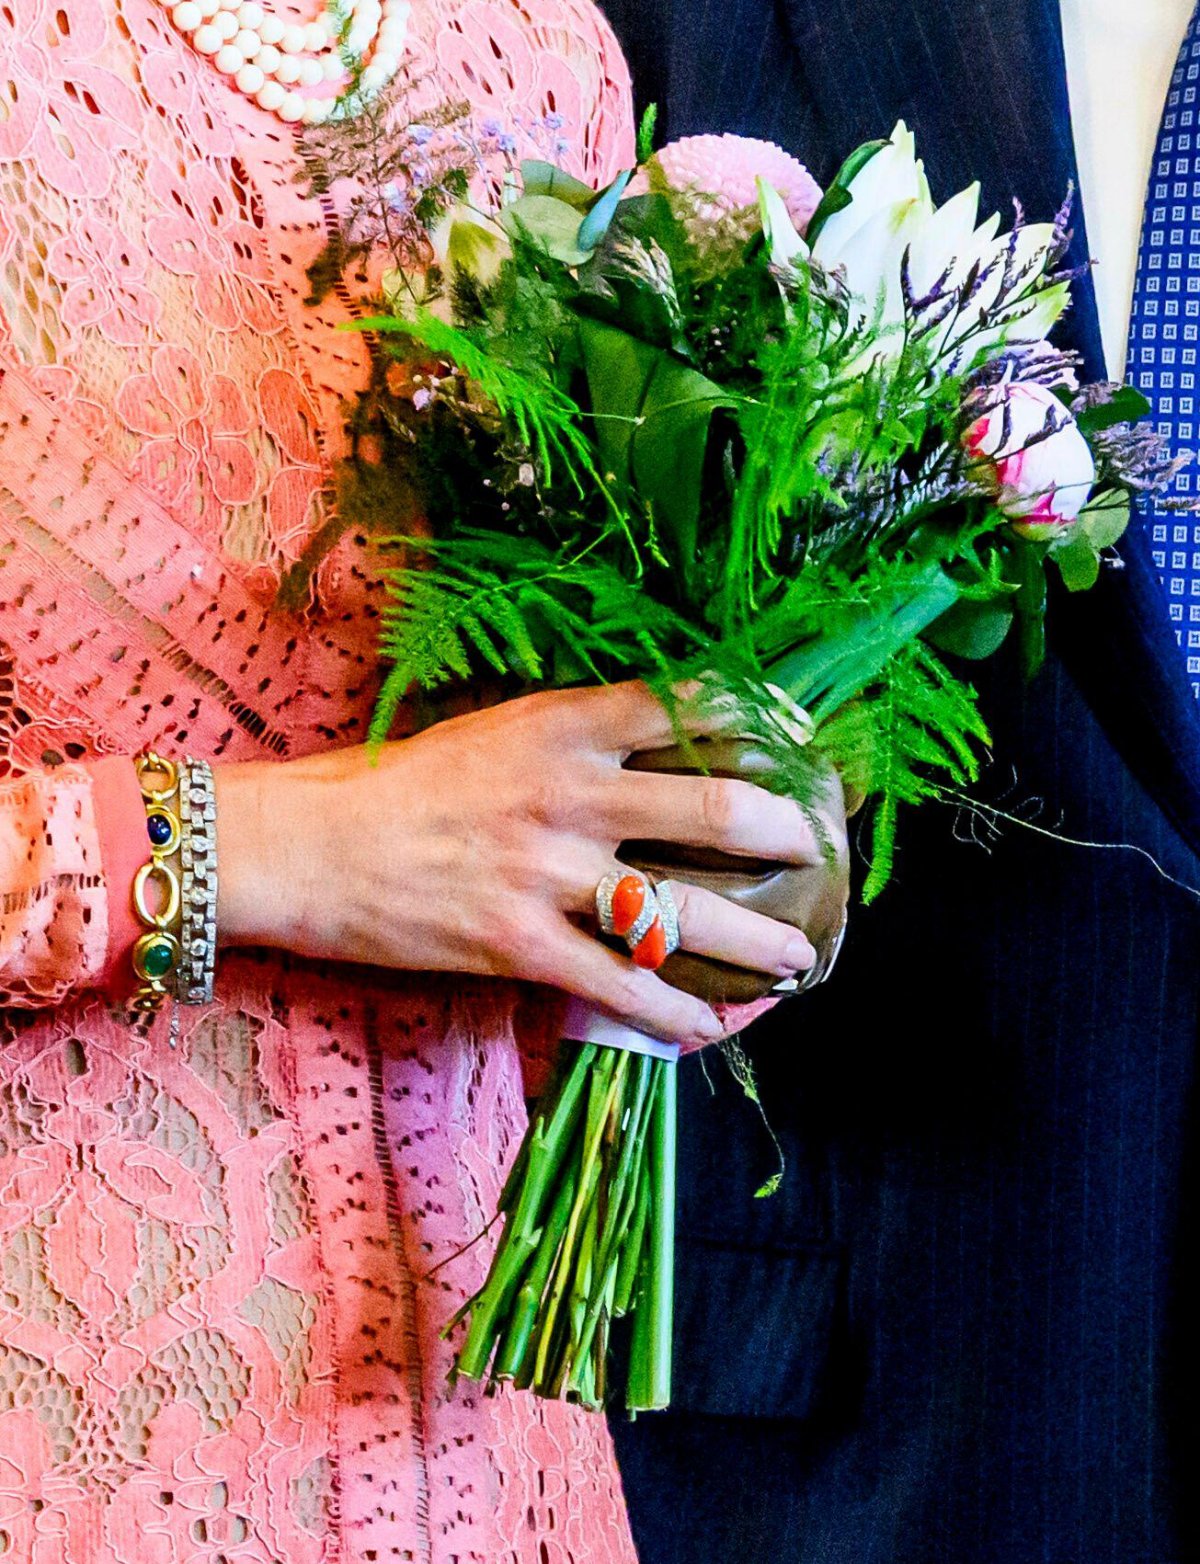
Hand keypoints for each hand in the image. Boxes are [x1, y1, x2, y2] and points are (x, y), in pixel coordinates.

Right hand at [213, 682, 833, 1048]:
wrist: (310, 845)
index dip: (761, 717)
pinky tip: (708, 1028)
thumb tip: (659, 750)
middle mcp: (570, 792)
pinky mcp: (517, 944)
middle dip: (787, 835)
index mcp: (563, 724)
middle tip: (818, 852)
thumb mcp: (494, 730)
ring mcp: (547, 872)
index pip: (688, 705)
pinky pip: (620, 986)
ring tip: (796, 960)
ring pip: (684, 911)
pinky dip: (674, 1014)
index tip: (802, 735)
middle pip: (716, 807)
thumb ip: (577, 737)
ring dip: (757, 940)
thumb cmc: (399, 783)